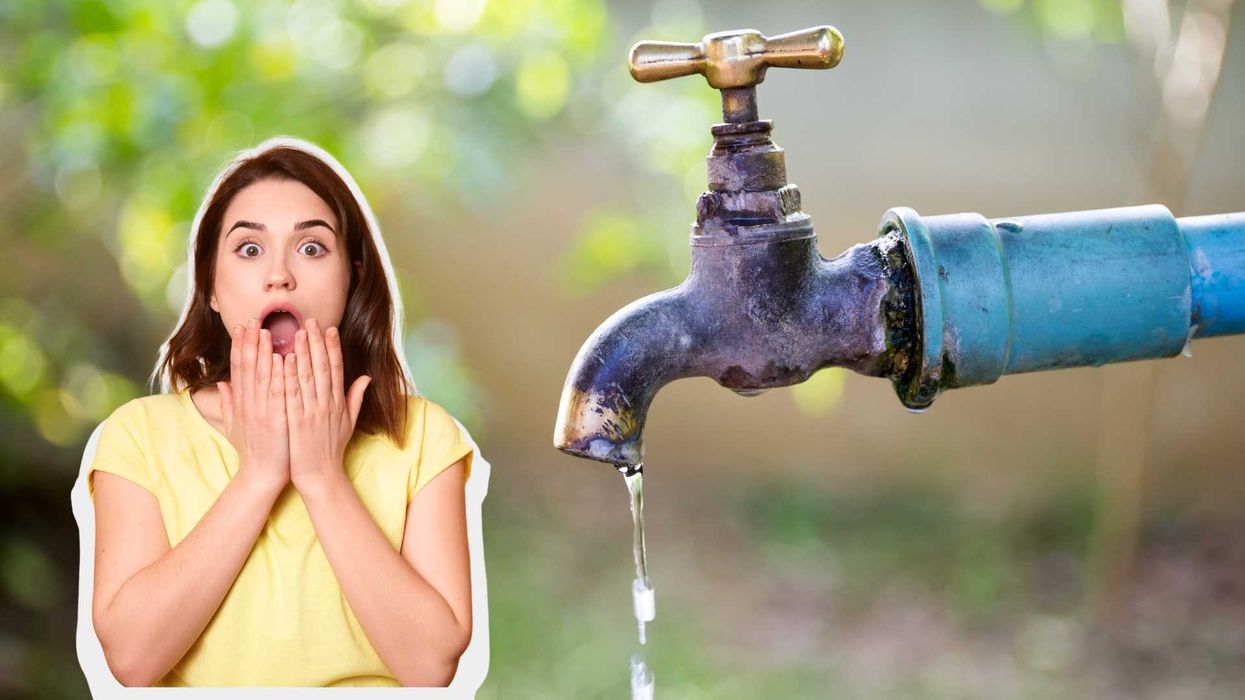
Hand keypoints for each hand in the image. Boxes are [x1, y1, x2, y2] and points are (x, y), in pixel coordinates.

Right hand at [217, 318, 290, 492]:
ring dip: (264, 352)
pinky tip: (282, 358)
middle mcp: (248, 403)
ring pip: (262, 375)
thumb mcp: (235, 425)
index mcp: (241, 403)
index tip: (242, 328)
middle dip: (249, 342)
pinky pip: (279, 392)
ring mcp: (261, 410)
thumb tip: (221, 385)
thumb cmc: (253, 450)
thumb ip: (229, 403)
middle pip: (247, 367)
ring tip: (266, 331)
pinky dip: (280, 375)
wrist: (262, 475)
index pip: (238, 369)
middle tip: (252, 320)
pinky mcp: (276, 419)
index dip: (239, 347)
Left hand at [283, 318, 370, 493]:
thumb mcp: (349, 422)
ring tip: (296, 333)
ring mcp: (310, 412)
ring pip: (306, 377)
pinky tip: (283, 360)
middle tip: (309, 322)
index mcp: (338, 403)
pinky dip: (288, 376)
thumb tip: (366, 377)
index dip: (332, 348)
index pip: (336, 369)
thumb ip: (355, 398)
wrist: (319, 474)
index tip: (329, 329)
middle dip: (315, 343)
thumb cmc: (332, 448)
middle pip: (321, 368)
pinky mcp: (296, 421)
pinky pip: (291, 394)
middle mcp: (326, 405)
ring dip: (301, 353)